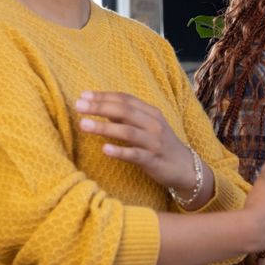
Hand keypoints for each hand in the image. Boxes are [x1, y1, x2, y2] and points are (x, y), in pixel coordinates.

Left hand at [75, 91, 198, 190]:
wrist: (186, 168)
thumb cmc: (161, 146)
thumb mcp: (147, 127)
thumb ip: (127, 117)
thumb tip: (102, 107)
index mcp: (151, 113)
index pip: (126, 99)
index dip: (104, 96)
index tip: (83, 96)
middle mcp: (154, 124)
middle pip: (125, 111)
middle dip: (100, 107)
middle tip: (78, 106)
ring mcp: (154, 142)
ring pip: (128, 131)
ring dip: (104, 127)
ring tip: (83, 125)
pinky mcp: (154, 160)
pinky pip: (135, 155)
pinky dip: (119, 151)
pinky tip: (104, 149)